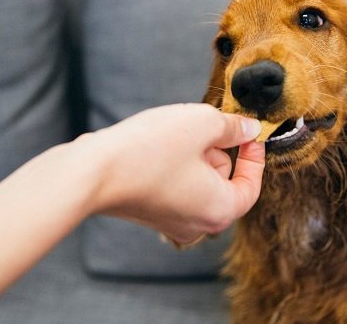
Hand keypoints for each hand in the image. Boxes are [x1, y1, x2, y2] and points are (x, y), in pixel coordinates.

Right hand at [85, 103, 264, 243]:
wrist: (92, 171)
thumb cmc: (149, 150)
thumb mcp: (202, 123)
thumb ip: (234, 127)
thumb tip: (249, 129)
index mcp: (220, 210)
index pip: (251, 186)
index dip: (254, 155)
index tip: (248, 132)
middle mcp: (199, 224)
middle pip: (222, 179)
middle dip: (215, 148)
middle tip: (198, 125)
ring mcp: (172, 221)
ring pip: (197, 178)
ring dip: (192, 152)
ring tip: (172, 134)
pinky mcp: (150, 212)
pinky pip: (174, 183)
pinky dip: (172, 162)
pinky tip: (154, 146)